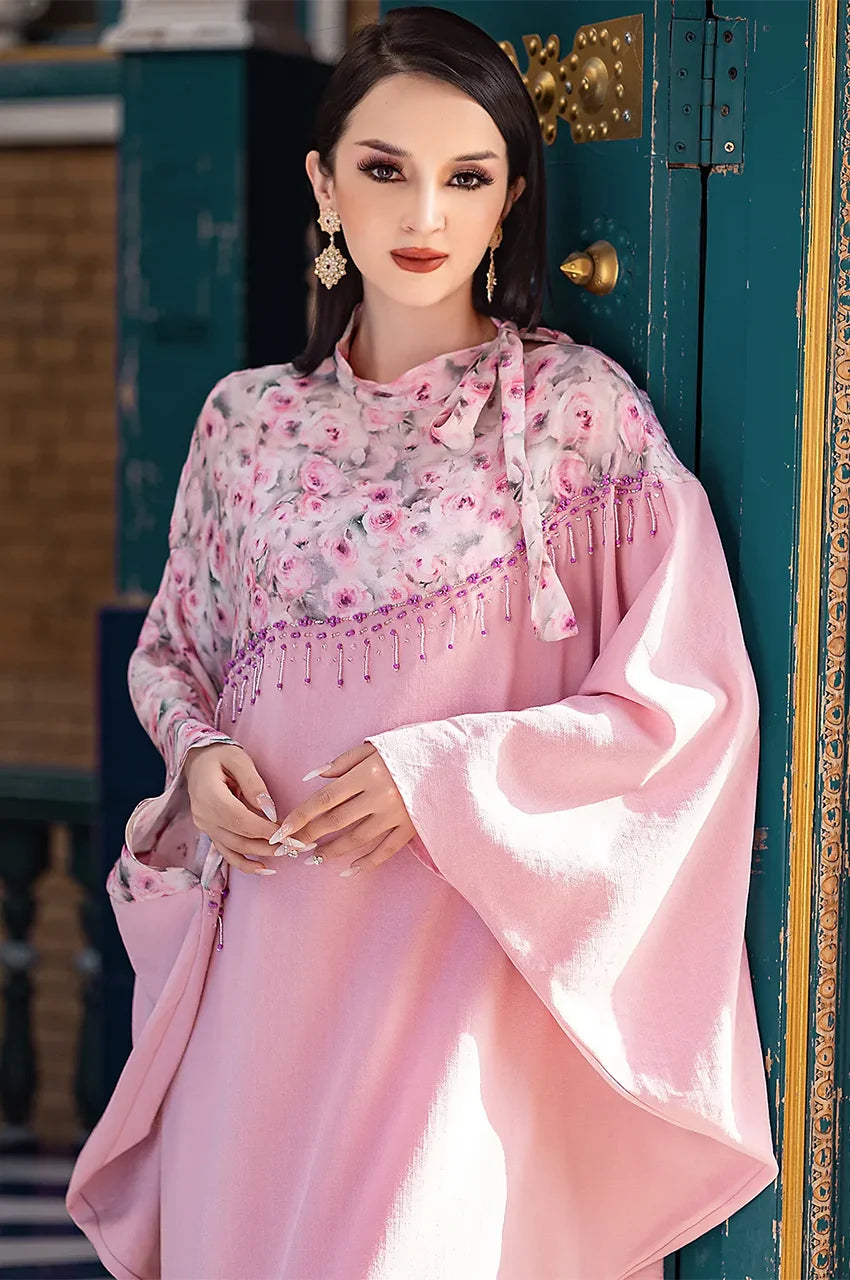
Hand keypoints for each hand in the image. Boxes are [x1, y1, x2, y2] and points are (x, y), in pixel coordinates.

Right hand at [183, 742, 314, 875]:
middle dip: (269, 845)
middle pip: (238, 838)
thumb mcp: (239, 759)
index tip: (288, 834)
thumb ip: (254, 784)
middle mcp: (203, 816)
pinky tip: (265, 869)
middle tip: (296, 846)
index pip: (239, 819)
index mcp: (208, 796)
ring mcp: (205, 827)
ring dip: (261, 855)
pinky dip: (245, 864)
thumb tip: (270, 811)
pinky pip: (226, 852)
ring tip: (287, 854)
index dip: (264, 830)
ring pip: (234, 849)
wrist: (197, 761)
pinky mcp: (210, 832)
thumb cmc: (220, 755)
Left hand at [269, 743, 416, 876]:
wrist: (452, 757)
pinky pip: (385, 850)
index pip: (324, 800)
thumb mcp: (374, 746)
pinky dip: (366, 862)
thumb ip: (342, 762)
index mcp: (367, 774)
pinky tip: (348, 870)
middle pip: (336, 822)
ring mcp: (396, 816)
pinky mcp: (412, 828)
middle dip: (309, 837)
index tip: (282, 832)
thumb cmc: (408, 747)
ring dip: (332, 851)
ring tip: (313, 859)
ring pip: (357, 839)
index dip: (300, 817)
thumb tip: (311, 778)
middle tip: (290, 848)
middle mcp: (379, 797)